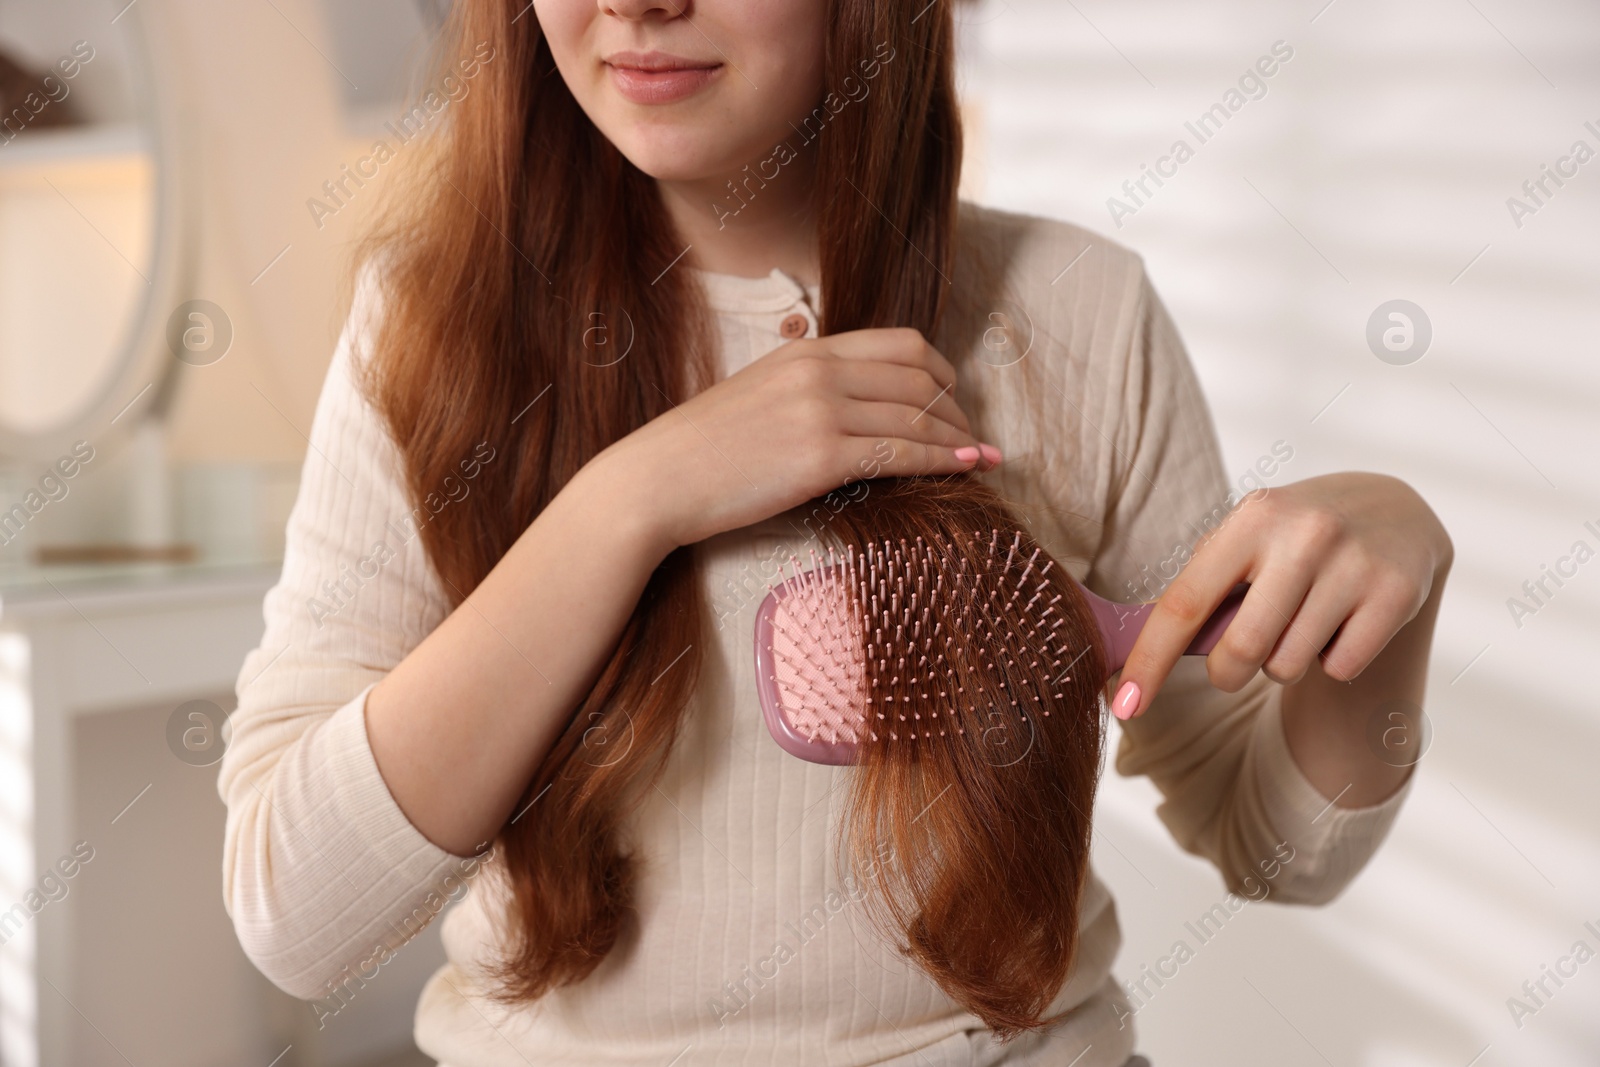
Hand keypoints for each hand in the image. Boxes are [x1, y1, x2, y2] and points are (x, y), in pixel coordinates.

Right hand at [593, 327, 998, 553]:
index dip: (942, 372)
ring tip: (981, 458)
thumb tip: (856, 408)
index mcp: (808, 351)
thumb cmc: (703, 449)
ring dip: (958, 439)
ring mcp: (821, 412)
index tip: (956, 399)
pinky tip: (962, 469)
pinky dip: (940, 461)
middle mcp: (819, 371)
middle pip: (920, 379)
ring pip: (916, 418)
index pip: (901, 345)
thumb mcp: (760, 395)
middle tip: (974, 436)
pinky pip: (899, 455)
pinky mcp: (819, 457)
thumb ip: (808, 389)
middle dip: (959, 409)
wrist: (656, 480)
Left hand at [1112, 472, 1452, 718]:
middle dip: (1227, 673)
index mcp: (1251, 519)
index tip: (1123, 705)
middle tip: (1236, 659)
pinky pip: (1339, 669)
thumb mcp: (1245, 541)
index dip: (1148, 660)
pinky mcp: (1396, 594)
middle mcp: (1304, 534)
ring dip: (1282, 662)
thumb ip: (1199, 591)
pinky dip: (1331, 661)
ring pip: (1287, 665)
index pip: (1184, 603)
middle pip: (1240, 651)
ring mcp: (1354, 563)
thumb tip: (1132, 660)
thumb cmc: (1292, 539)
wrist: (1395, 510)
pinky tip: (1343, 621)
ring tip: (1302, 619)